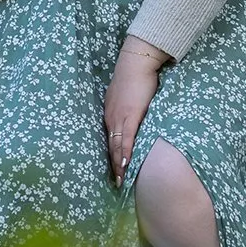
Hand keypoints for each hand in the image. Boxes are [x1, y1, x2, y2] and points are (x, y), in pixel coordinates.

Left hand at [103, 35, 166, 185]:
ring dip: (118, 165)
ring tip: (120, 181)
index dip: (111, 156)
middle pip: (110, 147)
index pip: (109, 140)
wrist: (136, 63)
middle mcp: (111, 118)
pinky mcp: (130, 116)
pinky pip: (127, 139)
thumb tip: (134, 117)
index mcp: (110, 114)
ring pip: (116, 146)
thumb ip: (128, 109)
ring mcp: (119, 118)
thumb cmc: (134, 77)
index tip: (113, 170)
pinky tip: (125, 165)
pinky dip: (125, 153)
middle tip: (115, 183)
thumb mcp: (126, 97)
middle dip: (112, 166)